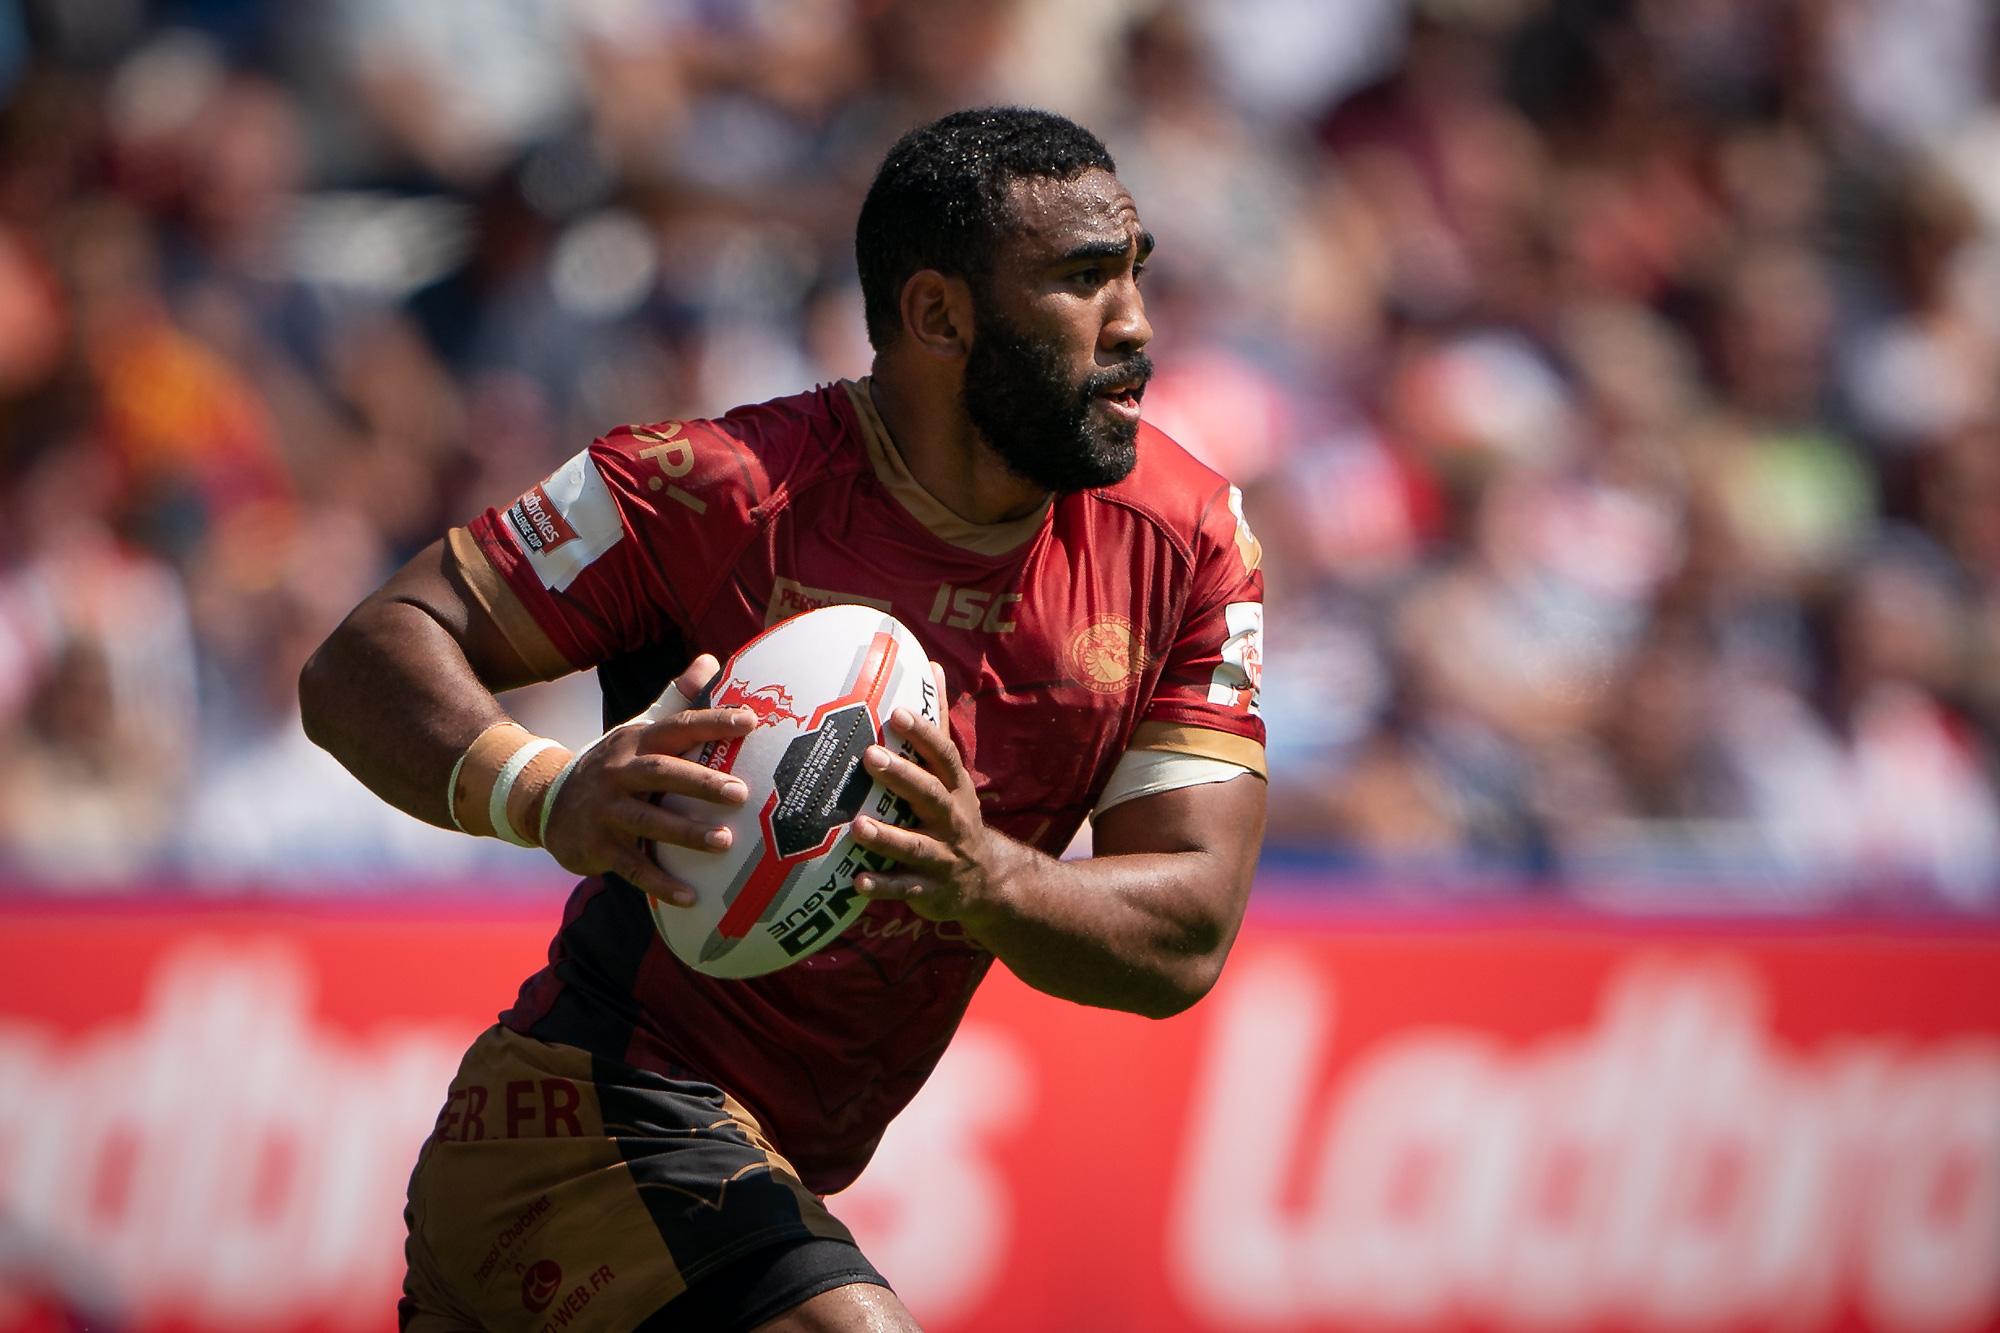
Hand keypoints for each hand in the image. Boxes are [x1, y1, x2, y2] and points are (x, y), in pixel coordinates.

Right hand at [541, 653, 753, 905]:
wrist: (545, 801)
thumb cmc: (614, 765)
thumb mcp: (638, 729)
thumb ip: (676, 698)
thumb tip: (711, 659)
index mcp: (635, 741)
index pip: (677, 726)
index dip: (712, 721)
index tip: (751, 721)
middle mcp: (618, 772)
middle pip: (661, 772)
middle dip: (700, 782)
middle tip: (741, 794)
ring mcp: (604, 810)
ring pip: (647, 822)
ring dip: (686, 834)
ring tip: (724, 843)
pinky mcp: (596, 846)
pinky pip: (633, 867)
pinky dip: (661, 884)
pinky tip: (693, 896)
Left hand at [849, 663, 1012, 923]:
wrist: (989, 882)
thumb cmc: (955, 815)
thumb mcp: (952, 773)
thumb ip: (939, 725)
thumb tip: (931, 667)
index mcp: (955, 789)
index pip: (943, 757)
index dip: (924, 735)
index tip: (898, 712)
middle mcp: (952, 821)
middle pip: (930, 796)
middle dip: (902, 777)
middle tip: (868, 756)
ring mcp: (943, 858)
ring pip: (916, 847)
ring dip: (888, 837)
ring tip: (857, 826)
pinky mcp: (931, 892)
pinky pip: (907, 890)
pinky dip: (883, 888)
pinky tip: (856, 883)